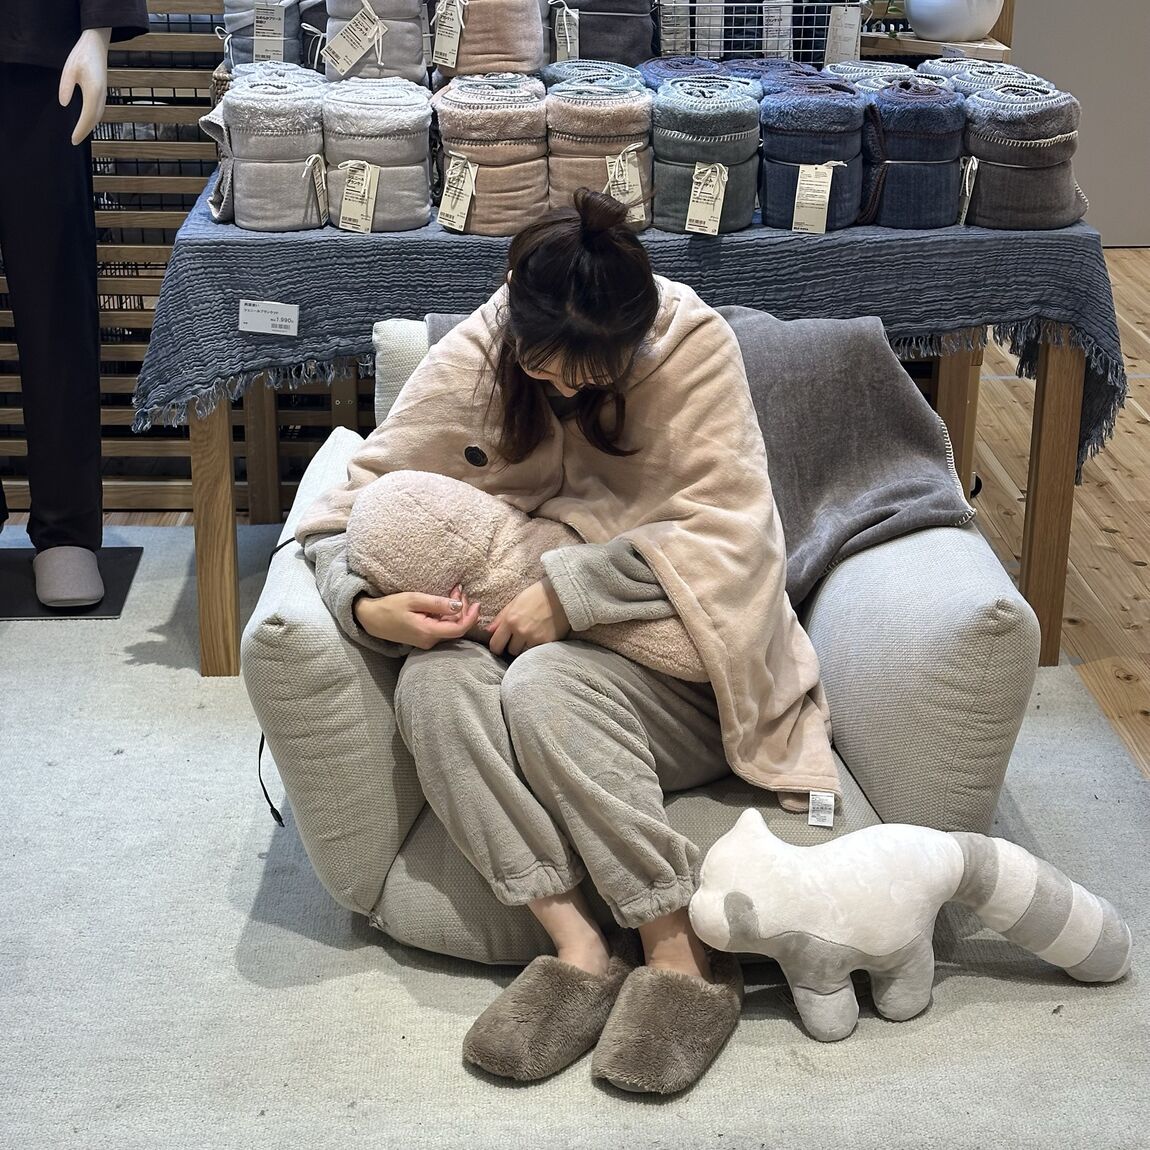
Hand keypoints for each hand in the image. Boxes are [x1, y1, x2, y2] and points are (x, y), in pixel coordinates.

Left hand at [60, 28, 111, 145]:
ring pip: (98, 116)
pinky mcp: (102, 92)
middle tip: (75, 141)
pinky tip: (87, 120)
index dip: (80, 130)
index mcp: (93, 92)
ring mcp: (104, 95)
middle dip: (85, 132)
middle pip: (94, 120)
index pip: (87, 118)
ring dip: (90, 126)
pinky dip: (93, 119)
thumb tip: (64, 103)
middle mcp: (101, 97)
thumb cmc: (82, 54)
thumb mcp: (69, 69)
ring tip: (80, 133)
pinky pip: (99, 110)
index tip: (73, 140)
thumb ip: (65, 87)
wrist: (97, 44)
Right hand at [354, 583, 479, 649]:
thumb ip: (438, 604)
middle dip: (463, 608)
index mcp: (428, 632)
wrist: (370, 619)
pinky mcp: (424, 638)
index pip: (459, 629)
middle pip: (456, 627)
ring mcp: (426, 641)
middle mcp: (430, 641)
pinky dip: (446, 614)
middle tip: (460, 589)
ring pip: (449, 627)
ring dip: (455, 610)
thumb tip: (459, 606)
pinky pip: (441, 627)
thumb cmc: (390, 607)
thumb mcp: (414, 600)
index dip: (471, 617)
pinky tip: (445, 601)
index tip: (476, 602)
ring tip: (455, 590)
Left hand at [487, 579, 569, 657]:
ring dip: (525, 647)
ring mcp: (535, 638)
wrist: (562, 593)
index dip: (497, 646)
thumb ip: (501, 618)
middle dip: (513, 646)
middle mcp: (521, 631)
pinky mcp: (547, 642)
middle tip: (520, 637)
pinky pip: (537, 651)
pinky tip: (541, 636)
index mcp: (510, 620)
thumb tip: (488, 631)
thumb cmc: (538, 594)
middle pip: (511, 650)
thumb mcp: (516, 601)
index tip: (501, 644)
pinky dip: (537, 647)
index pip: (496, 645)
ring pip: (524, 653)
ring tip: (532, 636)